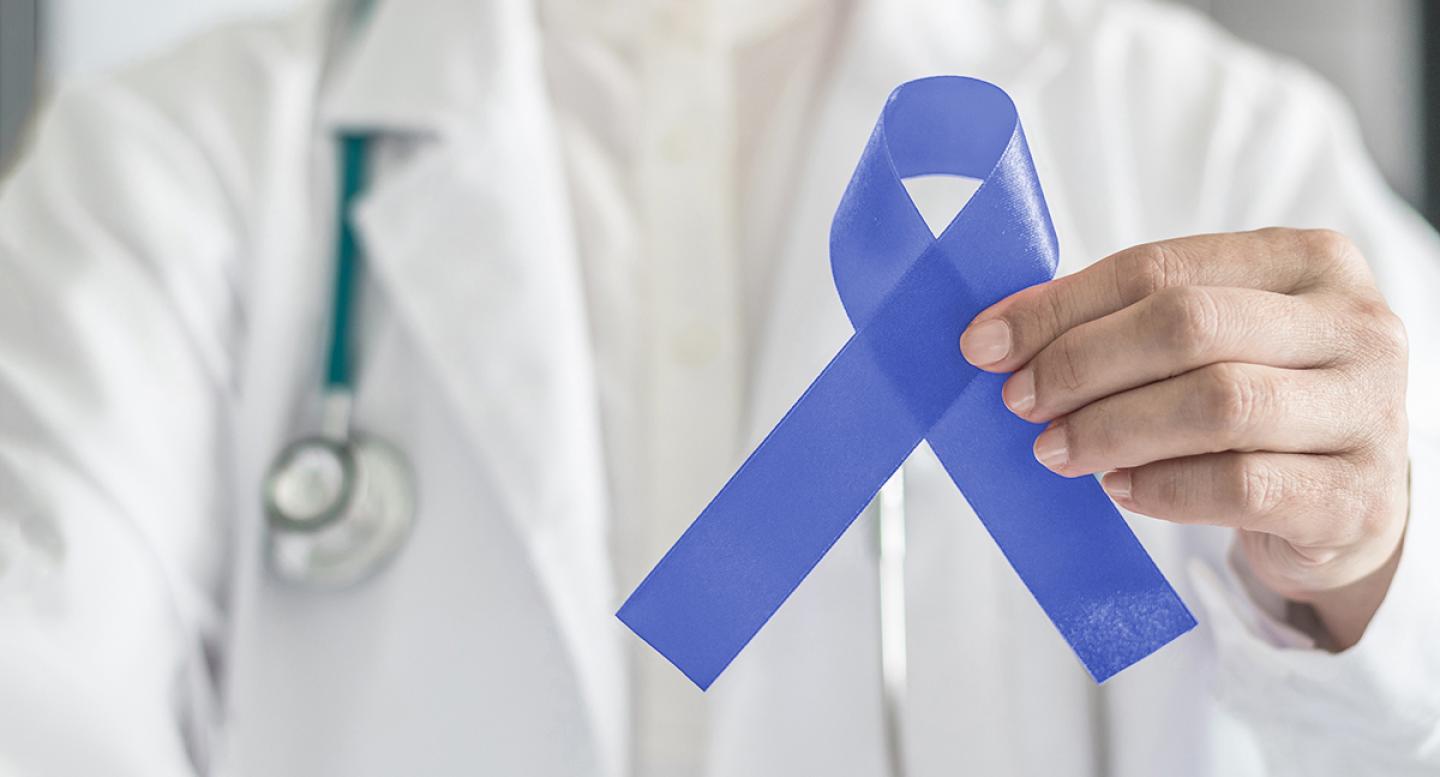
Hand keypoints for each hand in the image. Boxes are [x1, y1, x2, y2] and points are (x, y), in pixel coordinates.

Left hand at [959, 228, 1408, 649]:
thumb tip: (1001, 333)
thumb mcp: (1210, 342)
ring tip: (1057, 450)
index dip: (1061, 306)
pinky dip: (1164, 488)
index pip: (1160, 268)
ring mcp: (1367, 411)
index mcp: (1307, 261)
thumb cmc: (1260, 401)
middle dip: (1082, 364)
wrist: (1348, 502)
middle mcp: (1353, 325)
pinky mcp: (1355, 498)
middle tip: (1020, 401)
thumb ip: (1124, 322)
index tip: (986, 343)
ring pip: (1217, 405)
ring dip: (1112, 429)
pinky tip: (1121, 490)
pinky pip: (1242, 486)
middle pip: (1189, 326)